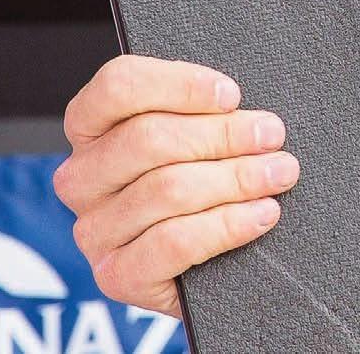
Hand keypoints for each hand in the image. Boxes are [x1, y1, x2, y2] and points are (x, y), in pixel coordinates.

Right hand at [53, 54, 299, 317]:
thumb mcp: (187, 131)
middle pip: (149, 138)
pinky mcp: (116, 276)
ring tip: (278, 173)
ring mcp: (94, 230)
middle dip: (222, 134)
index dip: (178, 84)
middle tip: (271, 135)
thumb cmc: (194, 175)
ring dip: (235, 178)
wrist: (201, 262)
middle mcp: (81, 176)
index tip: (231, 94)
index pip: (118, 85)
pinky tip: (262, 214)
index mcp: (88, 125)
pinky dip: (227, 225)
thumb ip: (195, 109)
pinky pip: (175, 242)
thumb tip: (233, 98)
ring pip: (167, 189)